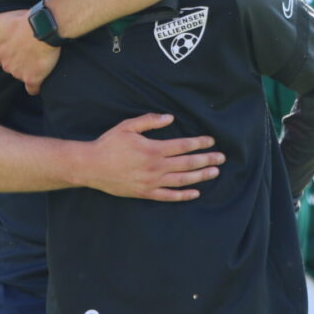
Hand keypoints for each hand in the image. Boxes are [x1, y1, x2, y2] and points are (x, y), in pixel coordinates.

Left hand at [0, 10, 59, 94]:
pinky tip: (40, 78)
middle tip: (30, 50)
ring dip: (28, 70)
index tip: (19, 46)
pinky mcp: (33, 79)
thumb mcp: (0, 20)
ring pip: (21, 76)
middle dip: (18, 62)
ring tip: (39, 58)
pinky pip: (32, 88)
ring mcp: (19, 73)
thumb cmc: (23, 21)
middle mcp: (6, 65)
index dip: (10, 52)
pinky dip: (36, 85)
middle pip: (11, 67)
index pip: (1, 57)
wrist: (43, 27)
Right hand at [80, 114, 223, 200]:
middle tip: (222, 158)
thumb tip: (170, 117)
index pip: (183, 145)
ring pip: (182, 180)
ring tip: (215, 173)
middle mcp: (155, 167)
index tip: (211, 141)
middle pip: (187, 164)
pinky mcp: (145, 193)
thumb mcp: (127, 126)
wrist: (91, 167)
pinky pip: (168, 196)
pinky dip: (183, 195)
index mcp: (153, 149)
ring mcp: (151, 182)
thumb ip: (149, 121)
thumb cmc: (109, 144)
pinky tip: (195, 193)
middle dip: (207, 159)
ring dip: (200, 176)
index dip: (199, 143)